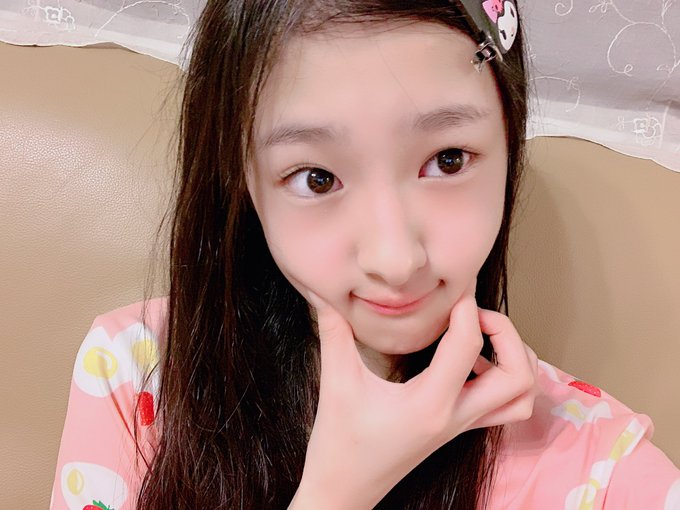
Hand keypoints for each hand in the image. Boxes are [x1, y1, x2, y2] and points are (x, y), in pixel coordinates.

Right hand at [290, 282, 537, 509]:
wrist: (344, 491)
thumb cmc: (339, 442)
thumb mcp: (336, 383)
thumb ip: (334, 334)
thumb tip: (324, 296)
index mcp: (430, 403)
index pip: (467, 347)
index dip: (466, 309)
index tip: (453, 288)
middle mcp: (455, 417)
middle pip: (518, 377)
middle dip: (507, 335)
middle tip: (474, 314)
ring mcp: (461, 427)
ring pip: (521, 397)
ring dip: (516, 360)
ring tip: (481, 335)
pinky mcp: (457, 429)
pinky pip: (504, 407)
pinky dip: (505, 379)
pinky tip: (470, 362)